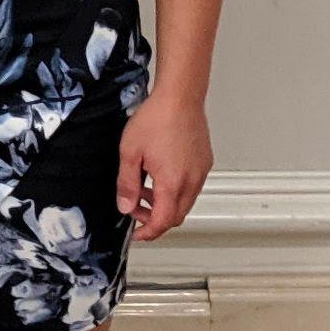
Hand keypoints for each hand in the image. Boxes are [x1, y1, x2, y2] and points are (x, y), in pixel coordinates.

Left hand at [115, 92, 211, 241]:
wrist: (180, 97)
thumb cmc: (156, 119)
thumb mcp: (130, 151)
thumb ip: (127, 183)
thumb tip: (125, 207)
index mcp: (172, 184)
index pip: (162, 222)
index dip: (148, 232)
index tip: (137, 234)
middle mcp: (191, 182)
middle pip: (176, 216)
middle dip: (154, 219)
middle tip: (135, 209)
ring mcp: (200, 172)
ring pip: (185, 202)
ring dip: (165, 203)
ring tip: (143, 188)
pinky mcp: (204, 162)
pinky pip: (191, 186)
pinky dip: (175, 189)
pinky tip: (159, 173)